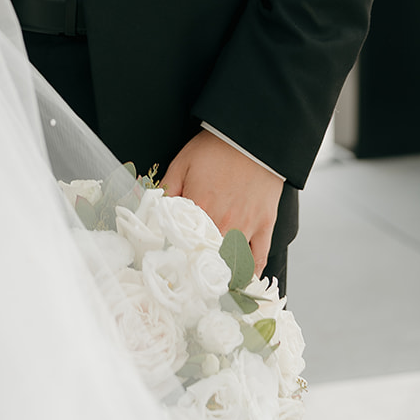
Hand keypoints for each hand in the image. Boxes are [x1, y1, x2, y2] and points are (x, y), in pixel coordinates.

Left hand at [161, 130, 282, 275]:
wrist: (251, 136)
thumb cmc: (215, 147)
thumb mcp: (182, 163)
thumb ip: (167, 189)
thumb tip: (154, 211)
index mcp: (200, 209)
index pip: (183, 245)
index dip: (176, 257)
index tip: (172, 265)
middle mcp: (223, 223)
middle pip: (209, 260)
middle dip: (199, 271)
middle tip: (192, 278)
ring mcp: (246, 226)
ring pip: (234, 263)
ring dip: (223, 274)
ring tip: (214, 282)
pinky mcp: (265, 225)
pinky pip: (260, 258)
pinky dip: (252, 272)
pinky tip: (243, 278)